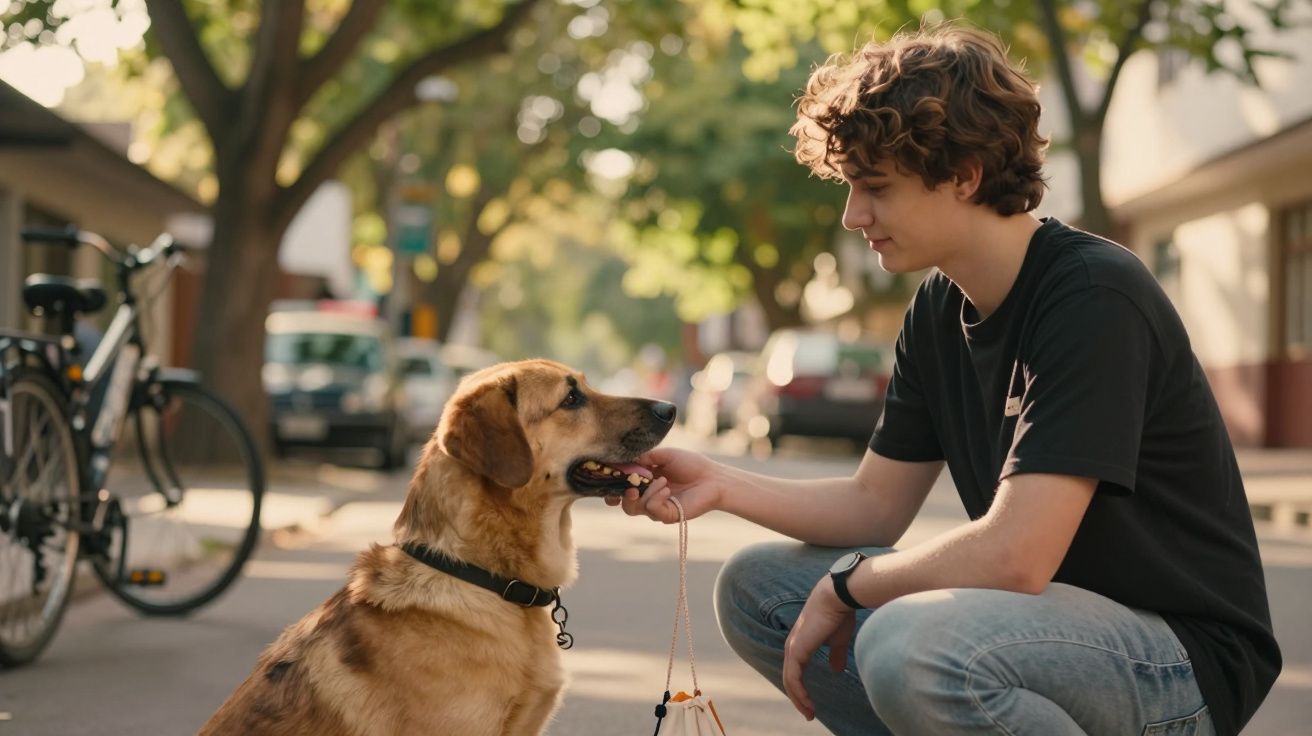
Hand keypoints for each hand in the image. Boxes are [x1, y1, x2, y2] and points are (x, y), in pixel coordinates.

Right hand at [604, 447, 722, 523]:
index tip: (606, 477)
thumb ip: (644, 457)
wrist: (713, 478)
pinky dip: (656, 497)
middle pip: (623, 502)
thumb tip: (625, 460)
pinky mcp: (667, 515)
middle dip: (619, 495)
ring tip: (663, 481)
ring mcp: (657, 507)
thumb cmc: (692, 464)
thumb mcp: (665, 455)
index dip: (611, 485)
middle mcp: (648, 495)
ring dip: (646, 492)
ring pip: (633, 508)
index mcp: (646, 480)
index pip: (622, 486)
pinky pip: (651, 510)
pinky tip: (667, 488)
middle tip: (628, 487)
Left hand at [782, 576, 856, 721]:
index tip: (811, 704)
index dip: (802, 688)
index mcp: (801, 643)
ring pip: (790, 681)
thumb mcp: (838, 640)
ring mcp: (792, 648)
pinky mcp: (796, 651)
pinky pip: (793, 678)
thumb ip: (836, 654)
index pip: (795, 671)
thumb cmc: (839, 614)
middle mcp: (793, 646)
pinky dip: (798, 693)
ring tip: (809, 713)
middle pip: (790, 679)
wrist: (837, 597)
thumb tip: (837, 669)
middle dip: (798, 698)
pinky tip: (807, 704)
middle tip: (809, 713)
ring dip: (798, 699)